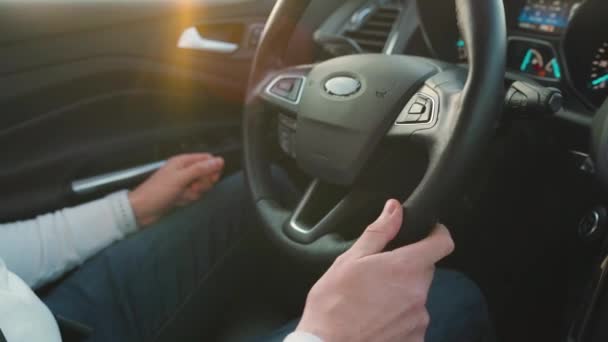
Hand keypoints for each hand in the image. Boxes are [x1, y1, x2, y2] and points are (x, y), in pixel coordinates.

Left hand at [128, 153, 223, 226]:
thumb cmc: (159, 191)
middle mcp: (184, 170)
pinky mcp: (181, 193)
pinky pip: (194, 195)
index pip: (207, 160)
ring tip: (182, 196)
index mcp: (183, 161)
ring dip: (194, 193)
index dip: (212, 169)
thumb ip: (201, 169)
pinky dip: (188, 199)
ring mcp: (183, 182)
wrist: (141, 210)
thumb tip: (220, 160)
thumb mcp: (181, 178)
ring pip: (201, 186)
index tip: (210, 179)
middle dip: (203, 184)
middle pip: (206, 174)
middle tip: (192, 188)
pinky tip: (179, 201)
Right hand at [296, 200, 454, 341]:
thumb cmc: (333, 306)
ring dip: (401, 294)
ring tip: (372, 301)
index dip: (437, 233)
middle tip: (378, 274)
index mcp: (405, 268)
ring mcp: (418, 319)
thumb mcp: (350, 260)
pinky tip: (376, 319)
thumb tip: (394, 209)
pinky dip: (398, 317)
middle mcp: (418, 293)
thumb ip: (379, 232)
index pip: (442, 243)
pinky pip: (412, 320)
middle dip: (406, 268)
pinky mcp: (415, 339)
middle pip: (424, 270)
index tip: (429, 232)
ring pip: (416, 296)